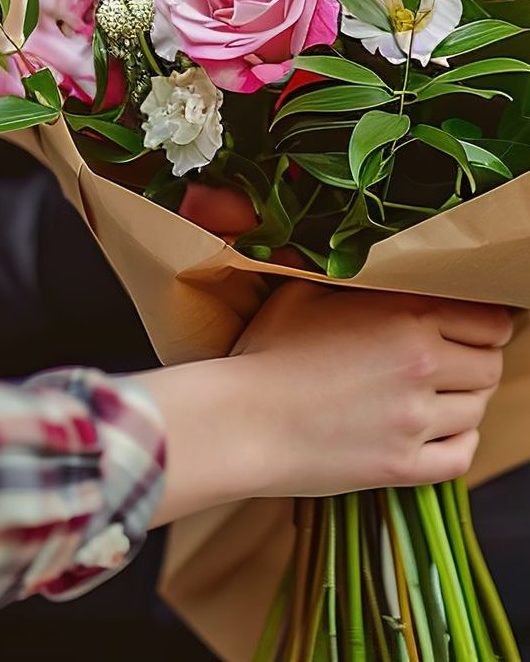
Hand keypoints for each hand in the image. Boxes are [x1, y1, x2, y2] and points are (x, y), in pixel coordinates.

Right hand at [233, 280, 512, 496]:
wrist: (239, 420)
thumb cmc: (265, 352)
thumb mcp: (305, 292)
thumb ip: (354, 278)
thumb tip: (372, 263)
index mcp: (406, 314)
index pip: (490, 321)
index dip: (485, 324)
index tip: (469, 328)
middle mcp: (422, 364)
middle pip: (490, 365)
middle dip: (476, 361)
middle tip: (449, 362)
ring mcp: (415, 419)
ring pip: (478, 410)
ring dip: (463, 402)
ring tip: (431, 396)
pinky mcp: (403, 466)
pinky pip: (462, 455)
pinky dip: (457, 443)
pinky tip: (433, 432)